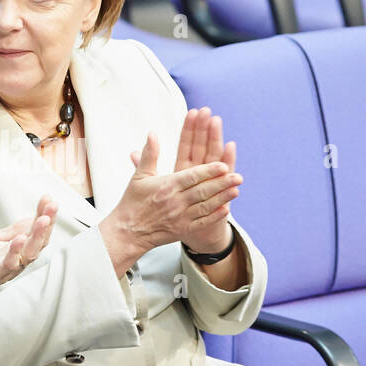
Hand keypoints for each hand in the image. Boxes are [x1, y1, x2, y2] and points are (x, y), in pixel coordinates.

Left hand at [0, 196, 57, 303]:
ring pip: (29, 254)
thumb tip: (31, 218)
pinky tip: (19, 239)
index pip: (37, 232)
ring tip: (43, 220)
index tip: (48, 199)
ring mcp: (6, 270)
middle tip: (52, 206)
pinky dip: (14, 253)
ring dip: (37, 236)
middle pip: (39, 243)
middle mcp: (16, 261)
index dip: (44, 215)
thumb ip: (12, 231)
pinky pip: (7, 265)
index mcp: (17, 251)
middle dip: (47, 223)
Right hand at [98, 132, 241, 276]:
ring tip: (236, 190)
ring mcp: (180, 217)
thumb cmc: (133, 202)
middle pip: (203, 191)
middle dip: (222, 183)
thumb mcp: (139, 175)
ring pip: (205, 206)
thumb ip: (149, 153)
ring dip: (222, 198)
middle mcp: (175, 202)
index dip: (208, 171)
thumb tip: (153, 133)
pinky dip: (214, 216)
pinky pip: (201, 222)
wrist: (127, 232)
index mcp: (166, 186)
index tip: (223, 166)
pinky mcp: (182, 230)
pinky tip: (226, 209)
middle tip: (238, 177)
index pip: (192, 177)